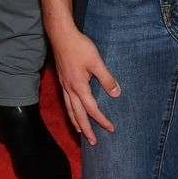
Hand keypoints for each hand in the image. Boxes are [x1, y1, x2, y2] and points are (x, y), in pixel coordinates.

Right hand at [51, 25, 120, 144]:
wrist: (61, 35)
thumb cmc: (79, 47)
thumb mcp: (96, 62)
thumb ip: (107, 78)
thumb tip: (116, 94)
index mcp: (79, 87)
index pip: (92, 109)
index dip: (101, 120)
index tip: (110, 129)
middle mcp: (70, 89)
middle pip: (77, 115)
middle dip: (86, 130)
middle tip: (93, 142)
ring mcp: (64, 86)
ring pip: (69, 110)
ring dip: (76, 123)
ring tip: (81, 133)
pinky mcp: (62, 81)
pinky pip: (66, 102)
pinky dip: (70, 111)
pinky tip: (72, 111)